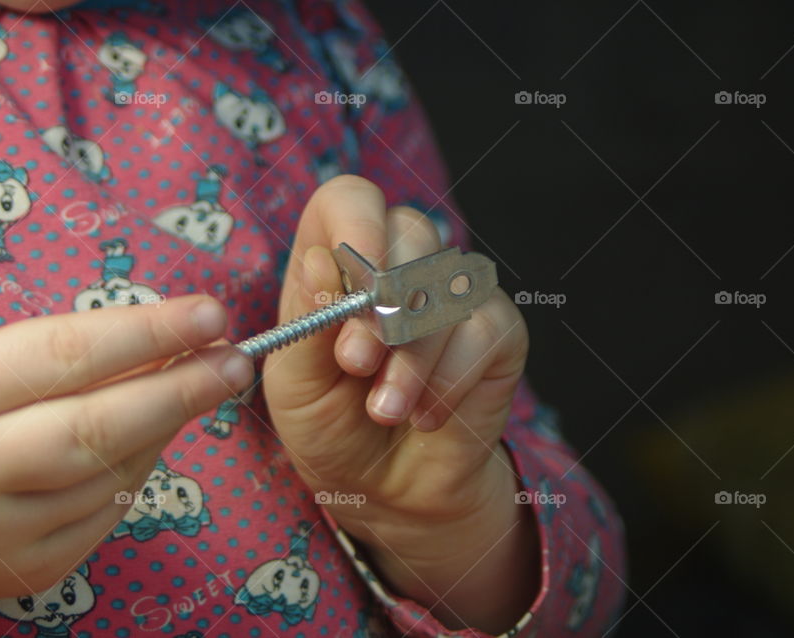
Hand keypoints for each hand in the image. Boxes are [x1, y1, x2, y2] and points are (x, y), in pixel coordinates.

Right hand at [0, 296, 251, 636]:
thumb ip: (53, 357)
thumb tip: (158, 341)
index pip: (64, 356)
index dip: (146, 332)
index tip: (209, 314)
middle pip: (99, 427)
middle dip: (180, 390)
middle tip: (235, 360)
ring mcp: (3, 531)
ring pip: (115, 472)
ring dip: (168, 425)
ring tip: (202, 385)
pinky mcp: (30, 570)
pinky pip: (108, 511)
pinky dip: (140, 468)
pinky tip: (153, 436)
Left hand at [263, 176, 537, 631]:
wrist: (386, 492)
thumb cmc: (331, 428)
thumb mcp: (296, 384)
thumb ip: (307, 324)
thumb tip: (320, 261)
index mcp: (339, 265)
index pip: (350, 200)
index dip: (355, 222)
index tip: (351, 278)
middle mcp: (400, 267)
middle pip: (412, 231)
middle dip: (382, 304)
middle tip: (357, 364)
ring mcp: (453, 296)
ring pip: (448, 286)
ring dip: (412, 358)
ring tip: (385, 410)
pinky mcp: (497, 334)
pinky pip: (486, 330)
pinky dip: (449, 381)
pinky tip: (426, 417)